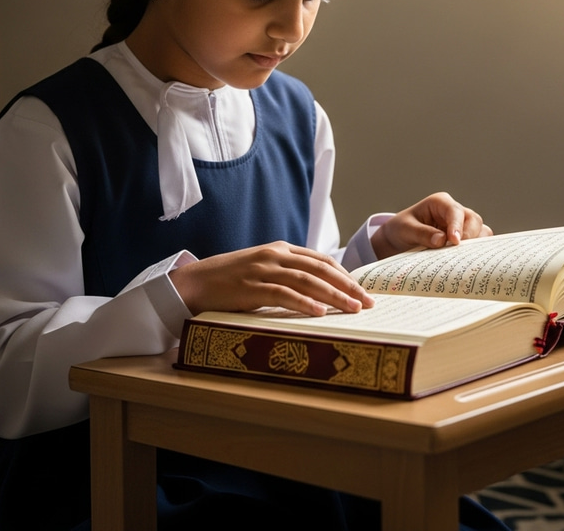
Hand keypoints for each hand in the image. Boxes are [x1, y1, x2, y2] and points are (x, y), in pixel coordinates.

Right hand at [169, 241, 374, 316]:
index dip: (344, 274)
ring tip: (353, 309)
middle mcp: (275, 255)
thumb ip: (286, 272)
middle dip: (348, 285)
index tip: (362, 290)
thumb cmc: (230, 279)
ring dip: (334, 295)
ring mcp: (264, 270)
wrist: (195, 282)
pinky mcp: (252, 287)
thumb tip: (317, 289)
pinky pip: (284, 295)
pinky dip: (304, 303)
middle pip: (320, 269)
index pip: (321, 260)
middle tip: (368, 302)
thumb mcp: (262, 268)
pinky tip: (320, 312)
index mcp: (280, 249)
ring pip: (308, 281)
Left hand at [370, 192, 491, 259]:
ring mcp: (462, 225)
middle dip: (470, 236)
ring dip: (477, 246)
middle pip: (474, 220)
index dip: (457, 225)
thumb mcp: (405, 229)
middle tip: (459, 253)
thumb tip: (441, 241)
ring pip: (481, 231)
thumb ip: (422, 233)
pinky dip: (476, 253)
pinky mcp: (465, 239)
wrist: (400, 239)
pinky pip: (479, 244)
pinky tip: (468, 264)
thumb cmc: (402, 228)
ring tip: (465, 260)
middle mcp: (455, 212)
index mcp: (440, 202)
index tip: (454, 241)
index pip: (455, 211)